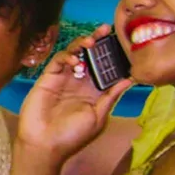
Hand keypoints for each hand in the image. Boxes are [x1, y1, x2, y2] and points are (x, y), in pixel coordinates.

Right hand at [17, 25, 134, 160]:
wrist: (45, 145)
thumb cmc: (72, 136)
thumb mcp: (98, 117)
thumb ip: (111, 96)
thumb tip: (130, 79)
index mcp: (94, 92)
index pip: (104, 68)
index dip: (111, 55)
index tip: (121, 42)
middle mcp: (79, 83)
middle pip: (89, 56)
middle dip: (97, 42)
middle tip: (105, 29)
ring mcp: (63, 79)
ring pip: (73, 54)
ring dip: (81, 45)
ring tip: (90, 41)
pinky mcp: (47, 79)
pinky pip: (57, 61)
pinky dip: (66, 56)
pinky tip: (74, 59)